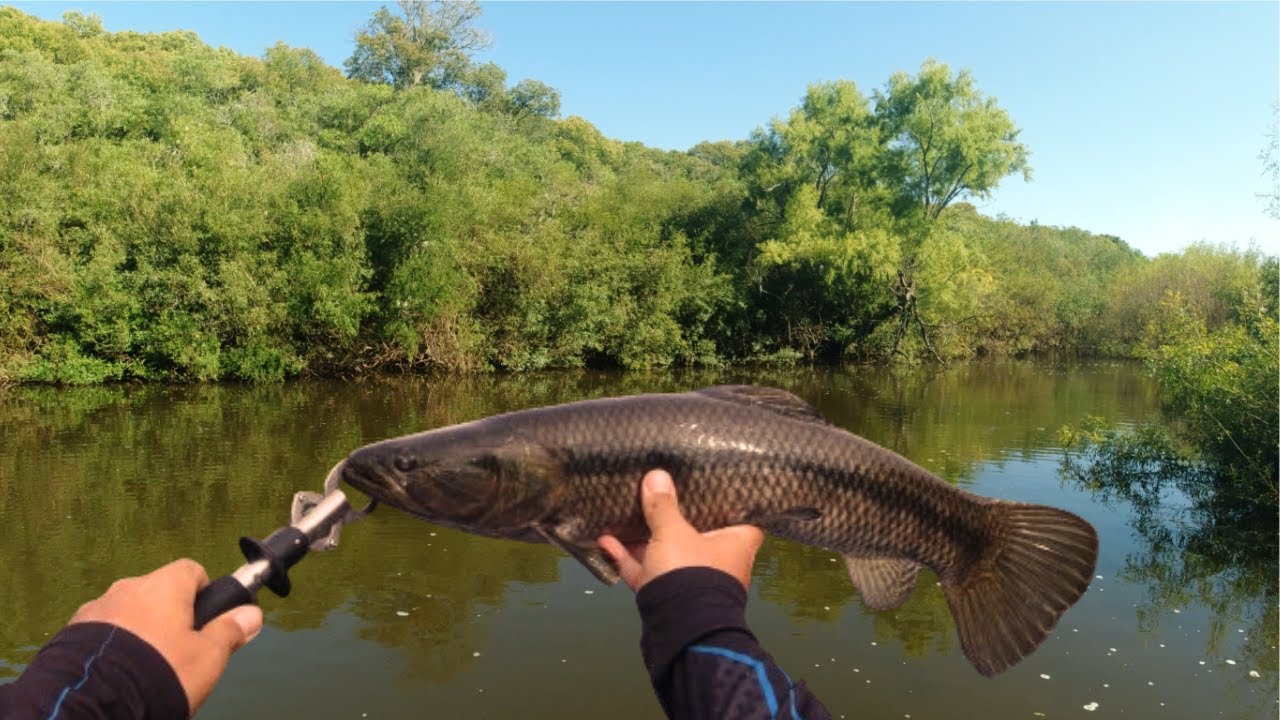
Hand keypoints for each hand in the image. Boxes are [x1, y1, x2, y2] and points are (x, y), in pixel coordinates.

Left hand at [69, 559, 262, 714]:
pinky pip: (99, 633)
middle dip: (168, 616)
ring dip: (137, 631)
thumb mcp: (208, 656)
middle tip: (178, 651)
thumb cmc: (161, 669)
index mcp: (165, 585)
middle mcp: (127, 588)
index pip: (191, 570)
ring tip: (144, 667)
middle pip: (157, 593)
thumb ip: (230, 631)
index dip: (203, 591)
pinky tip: (118, 673)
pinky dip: (111, 646)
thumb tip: (251, 613)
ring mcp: (95, 610)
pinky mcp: (69, 634)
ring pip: (126, 614)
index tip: (206, 619)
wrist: (93, 700)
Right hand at [598, 469, 764, 591]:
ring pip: (668, 551)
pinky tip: (605, 538)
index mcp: (735, 542)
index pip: (741, 515)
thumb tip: (657, 475)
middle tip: (665, 488)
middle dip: (678, 515)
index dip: (729, 500)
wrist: (677, 629)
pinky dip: (628, 555)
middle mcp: (717, 560)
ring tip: (629, 508)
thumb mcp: (673, 532)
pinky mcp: (665, 594)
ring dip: (647, 534)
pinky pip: (646, 569)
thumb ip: (663, 506)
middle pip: (699, 531)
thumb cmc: (690, 573)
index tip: (715, 482)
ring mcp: (690, 579)